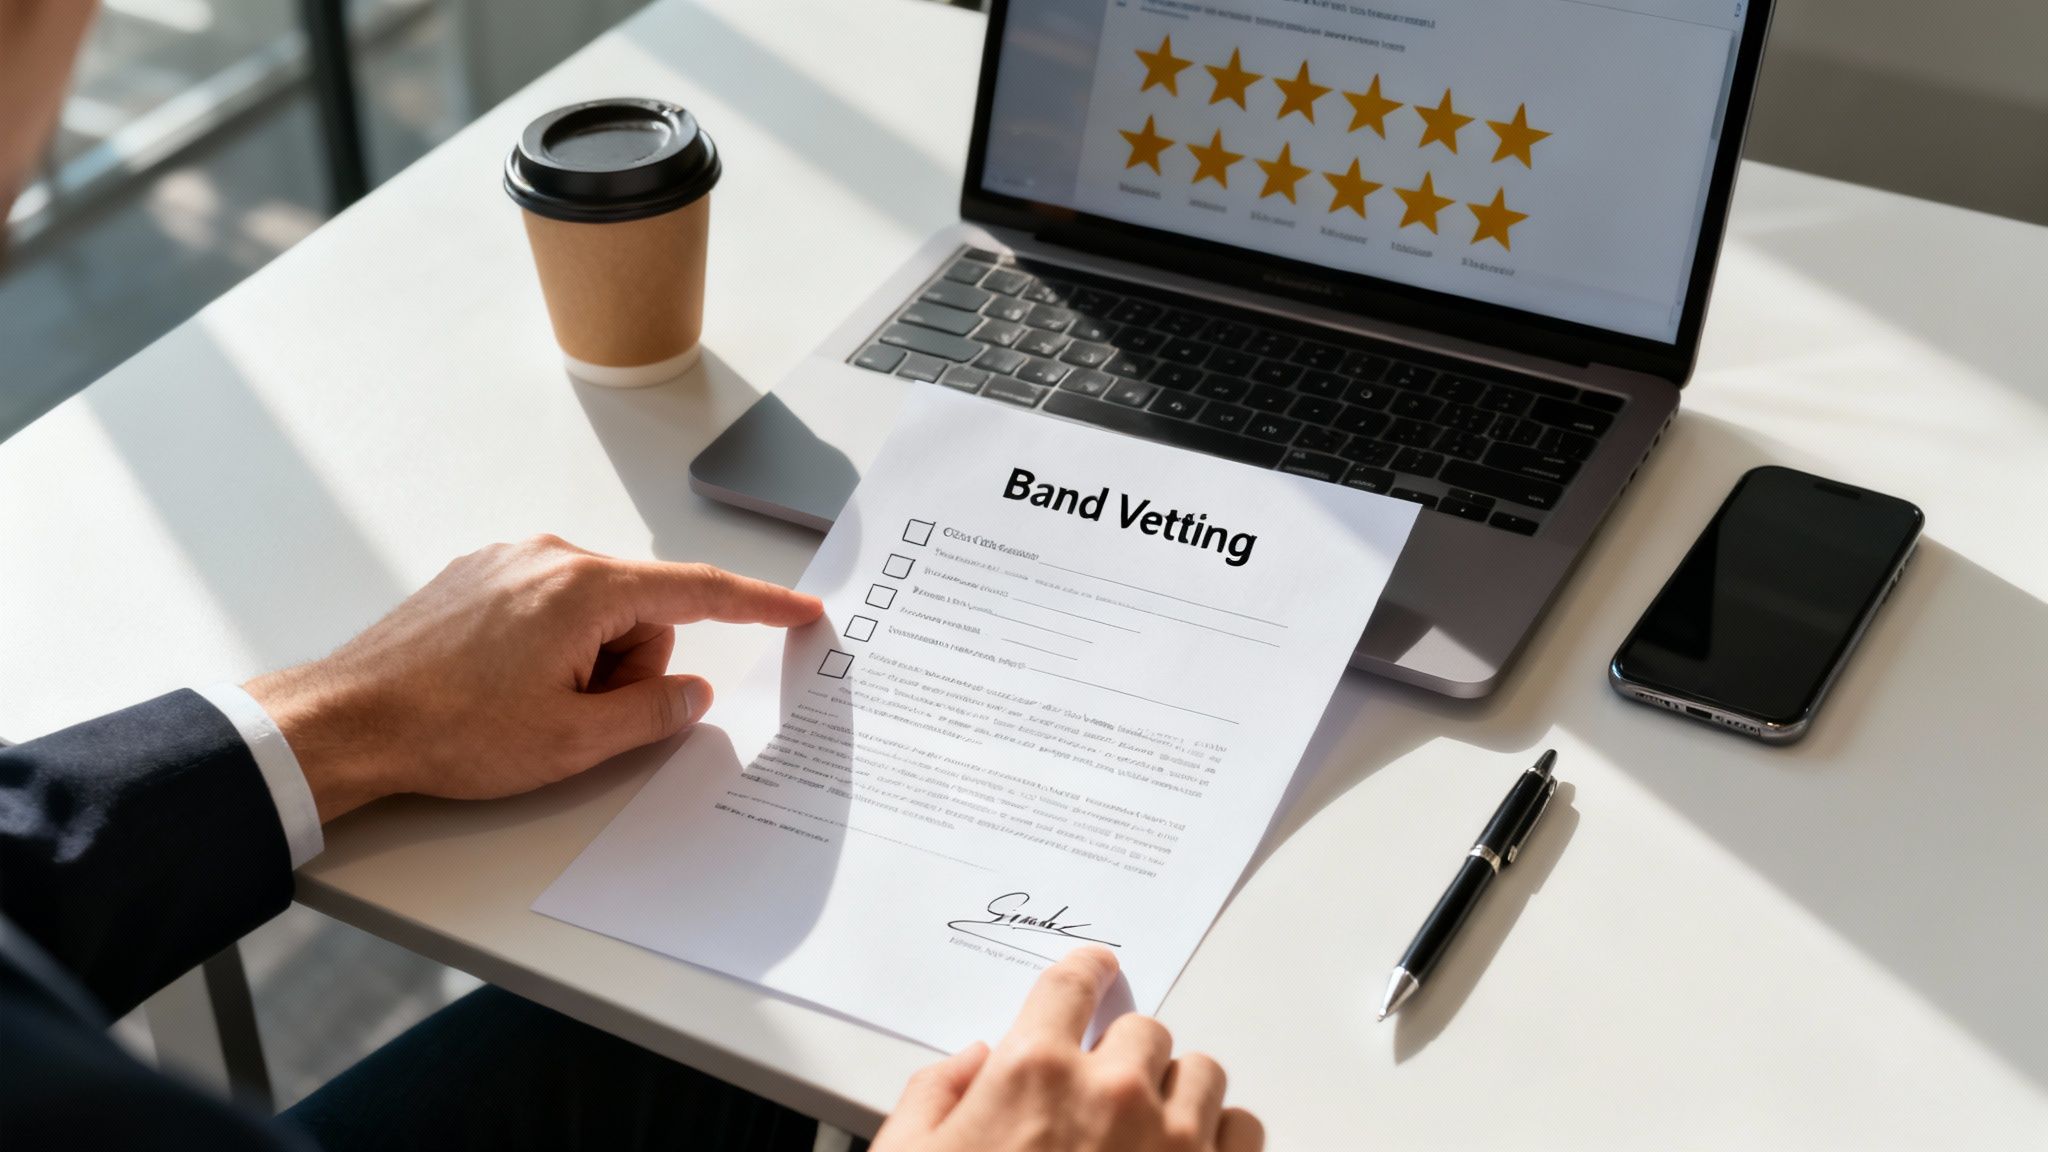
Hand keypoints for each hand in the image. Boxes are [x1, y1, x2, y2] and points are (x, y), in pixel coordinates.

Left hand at [246, 534, 820, 821]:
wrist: (345, 722)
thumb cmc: (449, 732)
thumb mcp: (573, 742)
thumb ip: (653, 713)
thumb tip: (691, 693)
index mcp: (584, 587)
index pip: (699, 591)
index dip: (759, 606)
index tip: (802, 611)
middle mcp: (549, 556)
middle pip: (642, 609)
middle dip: (631, 667)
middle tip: (578, 718)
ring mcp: (508, 561)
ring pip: (595, 612)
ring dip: (587, 662)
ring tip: (528, 707)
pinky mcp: (477, 576)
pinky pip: (550, 608)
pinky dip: (551, 648)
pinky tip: (503, 688)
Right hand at [872, 948, 1261, 1151]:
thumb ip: (936, 1096)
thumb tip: (973, 1065)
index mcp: (1034, 1074)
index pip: (1075, 981)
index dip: (1084, 977)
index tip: (1092, 979)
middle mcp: (1114, 1094)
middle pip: (1145, 1029)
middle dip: (1123, 1056)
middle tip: (1101, 1094)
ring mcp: (1174, 1143)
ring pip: (1203, 1073)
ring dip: (1178, 1093)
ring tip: (1149, 1131)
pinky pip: (1244, 1131)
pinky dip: (1222, 1139)